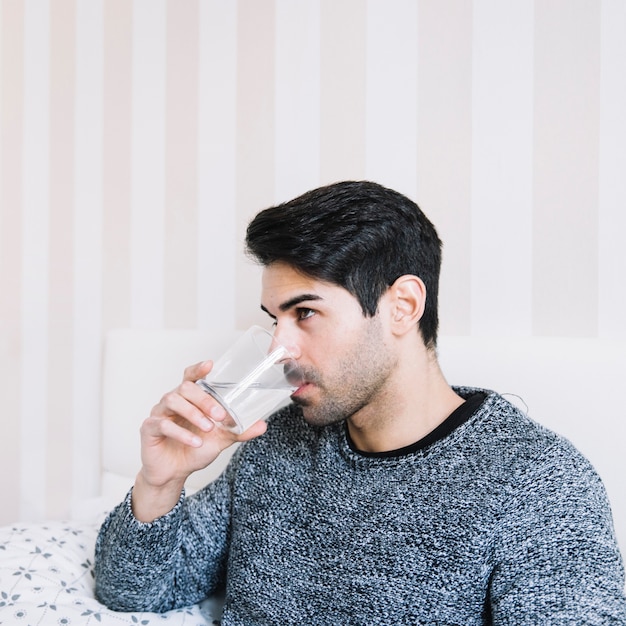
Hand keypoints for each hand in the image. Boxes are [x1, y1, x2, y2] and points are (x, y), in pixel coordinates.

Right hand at [132, 360, 266, 520]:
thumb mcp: (220, 439)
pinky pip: (163, 424)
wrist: (175, 473)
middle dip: (204, 399)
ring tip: (208, 428)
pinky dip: (181, 433)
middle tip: (220, 415)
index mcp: (188, 399)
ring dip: (193, 414)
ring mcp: (159, 413)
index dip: (198, 368)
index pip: (190, 376)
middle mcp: (172, 401)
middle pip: (185, 387)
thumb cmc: (194, 449)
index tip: (209, 365)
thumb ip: (239, 430)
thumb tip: (263, 425)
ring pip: (172, 401)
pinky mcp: (149, 428)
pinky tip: (195, 442)